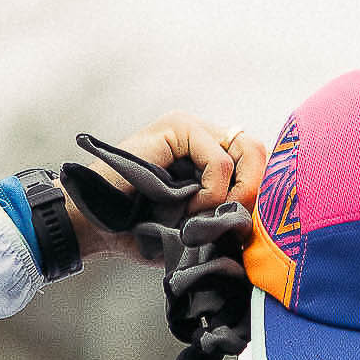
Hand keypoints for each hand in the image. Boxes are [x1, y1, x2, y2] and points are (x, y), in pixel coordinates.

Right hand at [65, 113, 264, 262]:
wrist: (97, 224)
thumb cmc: (140, 231)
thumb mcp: (196, 230)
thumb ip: (226, 221)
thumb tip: (261, 229)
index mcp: (211, 158)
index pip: (259, 164)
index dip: (261, 196)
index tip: (243, 230)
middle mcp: (205, 138)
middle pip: (260, 151)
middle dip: (257, 192)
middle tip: (233, 223)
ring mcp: (192, 130)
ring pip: (246, 151)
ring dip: (234, 194)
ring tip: (204, 216)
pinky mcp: (177, 128)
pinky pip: (219, 159)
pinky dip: (214, 190)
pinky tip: (192, 207)